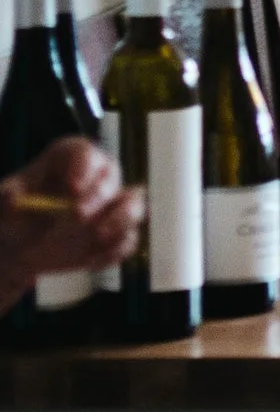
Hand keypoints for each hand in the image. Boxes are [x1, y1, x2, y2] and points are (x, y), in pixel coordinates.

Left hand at [0, 137, 140, 304]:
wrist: (20, 248)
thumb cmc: (13, 218)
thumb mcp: (2, 206)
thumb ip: (6, 199)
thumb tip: (14, 198)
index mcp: (67, 161)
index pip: (84, 151)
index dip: (84, 165)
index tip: (73, 187)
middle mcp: (95, 178)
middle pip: (111, 175)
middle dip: (99, 195)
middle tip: (77, 216)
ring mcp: (109, 206)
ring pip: (134, 203)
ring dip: (122, 219)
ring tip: (99, 235)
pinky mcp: (116, 234)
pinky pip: (129, 239)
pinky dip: (114, 251)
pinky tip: (91, 261)